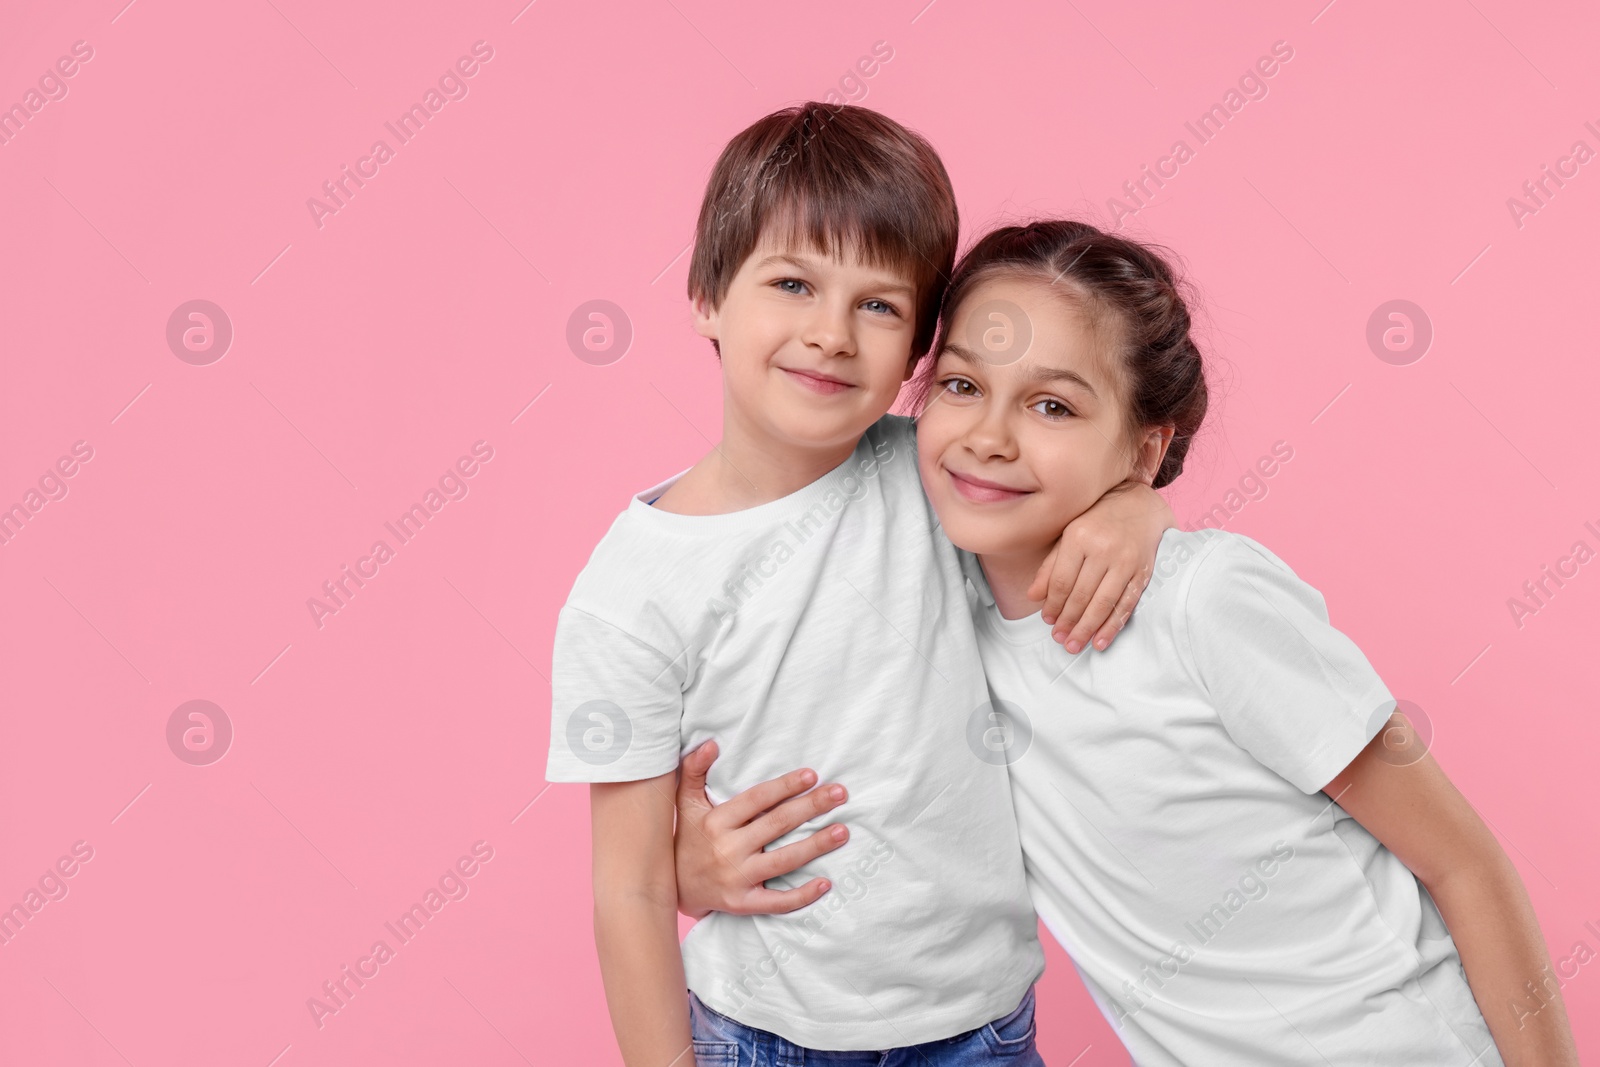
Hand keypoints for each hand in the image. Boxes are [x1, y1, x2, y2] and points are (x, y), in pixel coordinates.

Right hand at [674, 740, 849, 918]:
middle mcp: (727, 849)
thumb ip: (694, 770)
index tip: (812, 775)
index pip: (756, 799)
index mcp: (716, 821)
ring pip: (783, 860)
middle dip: (811, 807)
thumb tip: (712, 743)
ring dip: (816, 846)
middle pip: (777, 824)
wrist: (674, 887)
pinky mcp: (743, 903)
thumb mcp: (685, 802)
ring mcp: (737, 878)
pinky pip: (776, 902)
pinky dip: (802, 896)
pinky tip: (825, 884)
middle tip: (840, 794)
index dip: (785, 786)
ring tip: (843, 832)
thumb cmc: (688, 838)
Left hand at [1028, 480, 1174, 651]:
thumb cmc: (1097, 519)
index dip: (1053, 604)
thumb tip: (1033, 596)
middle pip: (1081, 595)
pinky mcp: (1142, 571)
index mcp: (1079, 536)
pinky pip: (1126, 604)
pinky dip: (1112, 626)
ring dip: (1087, 628)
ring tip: (1074, 645)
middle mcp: (1103, 549)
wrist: (1140, 504)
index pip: (1062, 580)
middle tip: (1059, 638)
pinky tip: (1100, 641)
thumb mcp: (1069, 533)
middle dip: (1068, 621)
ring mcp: (1125, 561)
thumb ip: (1051, 565)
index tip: (1047, 620)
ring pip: (1103, 603)